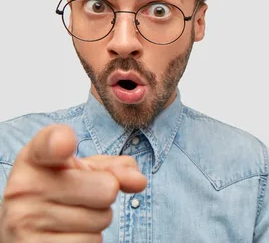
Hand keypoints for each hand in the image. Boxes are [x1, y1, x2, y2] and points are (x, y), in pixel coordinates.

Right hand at [0, 123, 146, 241]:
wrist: (22, 225)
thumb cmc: (60, 188)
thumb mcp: (84, 168)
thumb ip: (115, 166)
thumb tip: (139, 181)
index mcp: (35, 156)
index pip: (52, 143)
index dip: (61, 143)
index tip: (64, 145)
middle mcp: (24, 187)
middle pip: (107, 189)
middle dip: (105, 195)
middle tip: (81, 196)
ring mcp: (24, 221)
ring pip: (102, 220)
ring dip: (97, 220)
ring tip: (72, 215)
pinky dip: (89, 240)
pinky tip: (68, 233)